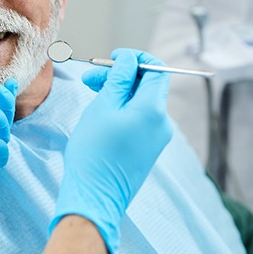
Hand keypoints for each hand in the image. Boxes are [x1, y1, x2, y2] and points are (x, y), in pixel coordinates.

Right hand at [50, 49, 172, 253]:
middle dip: (120, 76)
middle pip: (146, 85)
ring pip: (140, 101)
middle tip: (90, 77)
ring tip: (91, 91)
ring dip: (118, 91)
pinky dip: (122, 108)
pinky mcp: (148, 147)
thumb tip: (129, 60)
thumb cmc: (94, 151)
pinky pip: (139, 118)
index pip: (156, 70)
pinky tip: (101, 109)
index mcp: (153, 110)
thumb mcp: (102, 108)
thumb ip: (119, 80)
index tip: (113, 57)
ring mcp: (157, 137)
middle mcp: (161, 122)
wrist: (94, 195)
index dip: (135, 59)